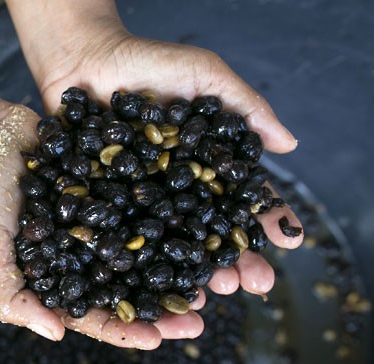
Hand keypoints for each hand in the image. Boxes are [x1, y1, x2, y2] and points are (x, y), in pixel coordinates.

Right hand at [0, 104, 208, 348]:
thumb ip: (12, 296)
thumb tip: (56, 334)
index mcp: (57, 280)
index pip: (94, 316)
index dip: (125, 331)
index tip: (158, 339)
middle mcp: (85, 256)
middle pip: (130, 291)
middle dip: (164, 308)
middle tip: (198, 317)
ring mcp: (102, 223)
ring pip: (148, 253)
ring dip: (178, 268)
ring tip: (211, 279)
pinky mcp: (113, 188)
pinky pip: (147, 206)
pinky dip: (174, 216)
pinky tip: (203, 222)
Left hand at [5, 1, 302, 345]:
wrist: (84, 61)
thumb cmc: (148, 63)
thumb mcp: (205, 75)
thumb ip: (245, 106)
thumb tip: (290, 145)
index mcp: (202, 166)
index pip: (239, 199)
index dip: (264, 219)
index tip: (288, 240)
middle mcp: (173, 191)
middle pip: (206, 233)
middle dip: (233, 259)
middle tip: (253, 282)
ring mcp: (137, 202)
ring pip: (167, 247)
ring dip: (192, 274)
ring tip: (213, 293)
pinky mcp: (100, 208)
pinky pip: (120, 242)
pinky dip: (136, 266)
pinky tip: (154, 287)